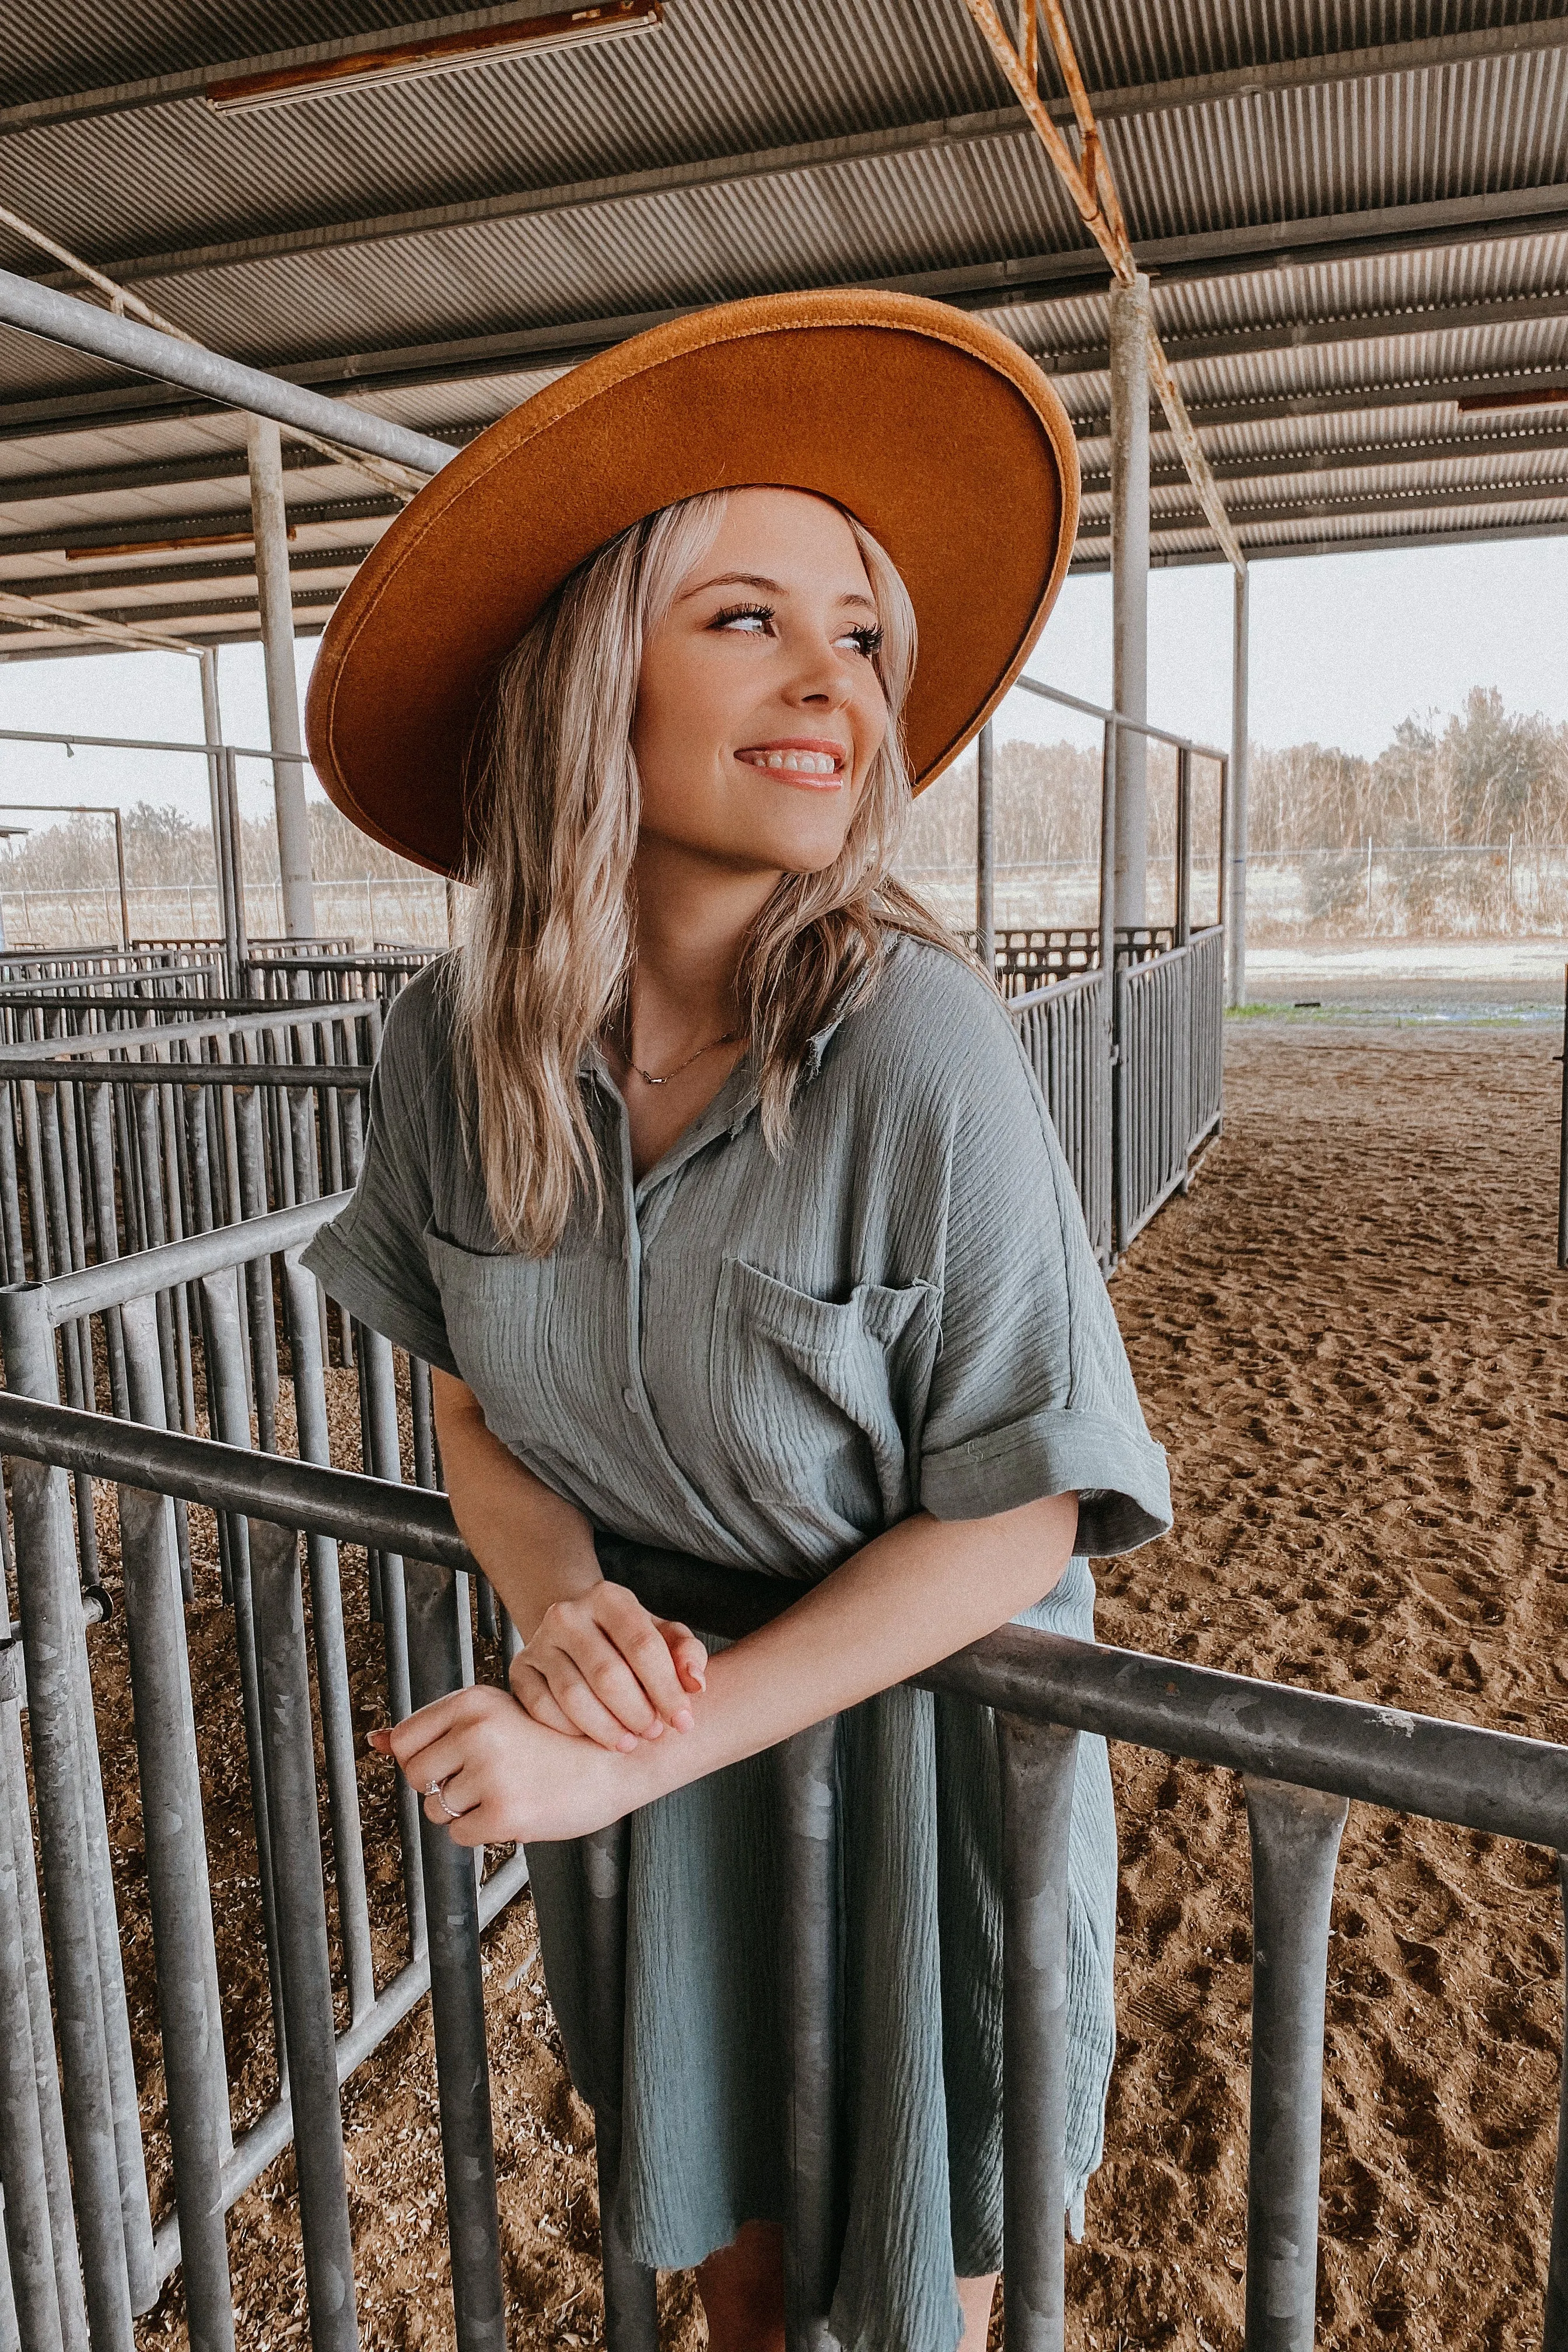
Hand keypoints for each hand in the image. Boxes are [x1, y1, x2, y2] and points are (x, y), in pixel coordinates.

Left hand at [368, 1685, 631, 1844]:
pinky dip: (482, 1830)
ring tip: (507, 1789)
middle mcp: (477, 1731)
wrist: (616, 1761)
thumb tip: (372, 1741)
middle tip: (486, 1777)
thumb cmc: (552, 1739)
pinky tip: (516, 1808)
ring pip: (436, 1809)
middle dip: (442, 1786)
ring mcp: (490, 1772)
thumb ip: (435, 1728)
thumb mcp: (495, 1716)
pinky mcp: (505, 1811)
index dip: (424, 1756)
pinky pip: (461, 1835)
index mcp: (473, 1701)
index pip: (404, 1740)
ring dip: (465, 1810)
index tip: (457, 1756)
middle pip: (416, 1777)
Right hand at [509, 1578, 707, 1750]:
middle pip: (607, 1674)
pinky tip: (593, 1739)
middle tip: (653, 1733)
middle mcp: (568, 1614)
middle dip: (637, 1712)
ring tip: (628, 1742)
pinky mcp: (520, 1669)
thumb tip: (696, 1685)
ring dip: (606, 1728)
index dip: (666, 1689)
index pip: (643, 1645)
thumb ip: (687, 1655)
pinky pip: (542, 1708)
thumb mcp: (663, 1636)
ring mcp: (538, 1641)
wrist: (577, 1631)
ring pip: (573, 1695)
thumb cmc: (629, 1639)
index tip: (683, 1721)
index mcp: (609, 1598)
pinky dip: (571, 1731)